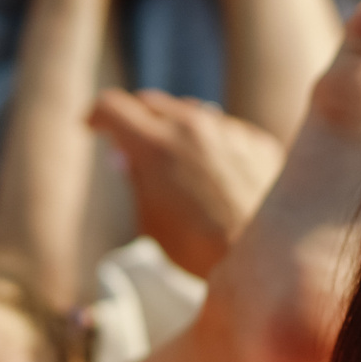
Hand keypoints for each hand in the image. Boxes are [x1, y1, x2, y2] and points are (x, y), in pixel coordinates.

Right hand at [90, 90, 285, 277]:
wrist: (265, 259)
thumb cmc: (195, 249)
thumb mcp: (148, 220)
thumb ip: (134, 179)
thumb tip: (124, 156)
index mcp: (153, 145)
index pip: (110, 107)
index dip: (97, 117)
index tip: (94, 128)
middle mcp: (191, 126)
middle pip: (150, 102)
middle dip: (135, 119)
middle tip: (131, 144)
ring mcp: (229, 130)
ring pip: (191, 112)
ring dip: (176, 129)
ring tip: (176, 160)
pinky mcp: (257, 142)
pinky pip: (227, 131)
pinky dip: (213, 144)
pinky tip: (215, 174)